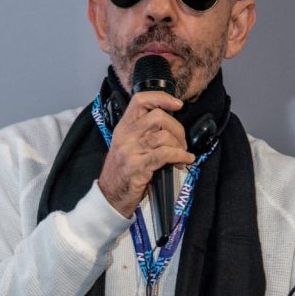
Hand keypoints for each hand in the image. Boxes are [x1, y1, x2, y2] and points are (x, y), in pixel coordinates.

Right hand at [97, 91, 193, 217]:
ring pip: (163, 136)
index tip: (178, 105)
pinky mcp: (137, 167)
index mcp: (123, 127)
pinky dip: (180, 156)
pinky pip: (165, 154)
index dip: (161, 98)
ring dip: (180, 145)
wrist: (110, 197)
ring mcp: (130, 151)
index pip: (140, 100)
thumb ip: (143, 133)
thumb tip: (170, 126)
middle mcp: (125, 136)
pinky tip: (185, 161)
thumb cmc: (122, 172)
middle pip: (158, 117)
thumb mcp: (127, 147)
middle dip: (177, 128)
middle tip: (182, 142)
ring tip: (182, 155)